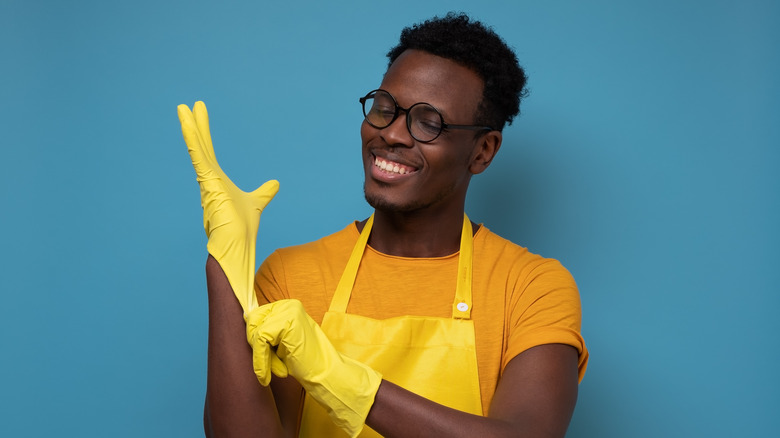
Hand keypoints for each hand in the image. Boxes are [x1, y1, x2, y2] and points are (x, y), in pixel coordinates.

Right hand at [178, 101, 278, 312]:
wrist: (237, 244)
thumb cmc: (242, 228)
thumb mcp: (257, 202)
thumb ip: (264, 193)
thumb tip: (276, 184)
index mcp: (216, 180)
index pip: (208, 151)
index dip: (204, 132)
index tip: (200, 114)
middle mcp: (208, 178)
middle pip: (201, 145)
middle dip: (195, 125)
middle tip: (188, 105)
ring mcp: (206, 180)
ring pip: (196, 148)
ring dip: (189, 127)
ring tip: (182, 107)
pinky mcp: (208, 181)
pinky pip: (198, 156)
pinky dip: (192, 139)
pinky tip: (187, 123)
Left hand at [246, 299, 381, 436]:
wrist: (327, 373)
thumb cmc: (305, 361)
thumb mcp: (282, 341)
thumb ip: (267, 331)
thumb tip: (244, 319)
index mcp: (288, 307)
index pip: (256, 316)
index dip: (254, 339)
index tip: (262, 357)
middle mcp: (288, 305)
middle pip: (252, 322)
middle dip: (257, 348)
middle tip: (272, 366)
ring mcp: (289, 311)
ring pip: (255, 333)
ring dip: (261, 357)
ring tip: (278, 370)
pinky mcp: (287, 322)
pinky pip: (259, 341)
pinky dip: (260, 361)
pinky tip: (267, 375)